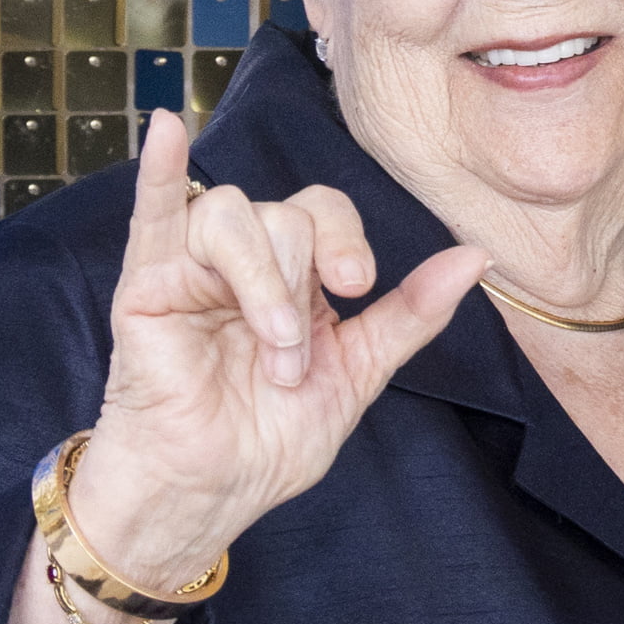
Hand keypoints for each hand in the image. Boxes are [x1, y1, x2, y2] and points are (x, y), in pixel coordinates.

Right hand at [63, 110, 472, 592]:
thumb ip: (411, 313)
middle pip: (285, 214)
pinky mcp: (146, 285)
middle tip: (291, 360)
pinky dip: (159, 171)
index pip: (325, 212)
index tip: (358, 288)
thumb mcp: (358, 373)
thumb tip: (476, 256)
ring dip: (262, 282)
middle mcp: (246, 261)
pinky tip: (166, 130)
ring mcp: (192, 268)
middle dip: (300, 288)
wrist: (209, 492)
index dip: (346, 239)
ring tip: (266, 346)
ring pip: (233, 214)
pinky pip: (153, 213)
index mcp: (296, 276)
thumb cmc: (270, 440)